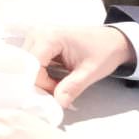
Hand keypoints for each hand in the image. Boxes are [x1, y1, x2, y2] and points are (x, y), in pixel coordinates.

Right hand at [19, 23, 137, 105]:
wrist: (112, 40)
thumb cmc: (104, 51)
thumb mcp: (91, 71)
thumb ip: (73, 87)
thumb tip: (57, 104)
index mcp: (50, 37)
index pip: (32, 67)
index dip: (42, 84)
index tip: (57, 94)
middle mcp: (38, 34)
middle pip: (26, 67)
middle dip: (39, 84)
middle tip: (57, 93)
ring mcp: (36, 37)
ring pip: (26, 67)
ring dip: (39, 81)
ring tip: (58, 86)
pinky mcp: (38, 43)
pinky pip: (30, 64)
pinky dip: (40, 76)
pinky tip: (53, 80)